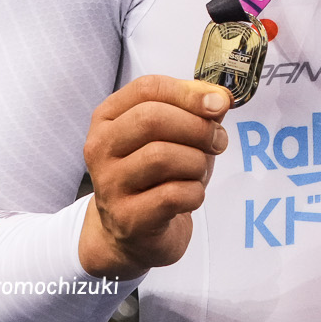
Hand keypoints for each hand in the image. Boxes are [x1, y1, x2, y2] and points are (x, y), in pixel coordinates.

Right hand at [78, 75, 230, 277]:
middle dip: (197, 128)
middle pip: (152, 119)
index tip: (220, 103)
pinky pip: (172, 195)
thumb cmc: (158, 175)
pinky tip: (190, 196)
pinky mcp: (127, 218)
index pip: (147, 88)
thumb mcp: (173, 135)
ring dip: (197, 163)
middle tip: (218, 141)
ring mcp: (109, 185)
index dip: (189, 92)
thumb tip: (219, 99)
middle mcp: (100, 148)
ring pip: (162, 156)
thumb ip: (194, 111)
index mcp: (108, 117)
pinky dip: (195, 193)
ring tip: (199, 171)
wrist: (134, 233)